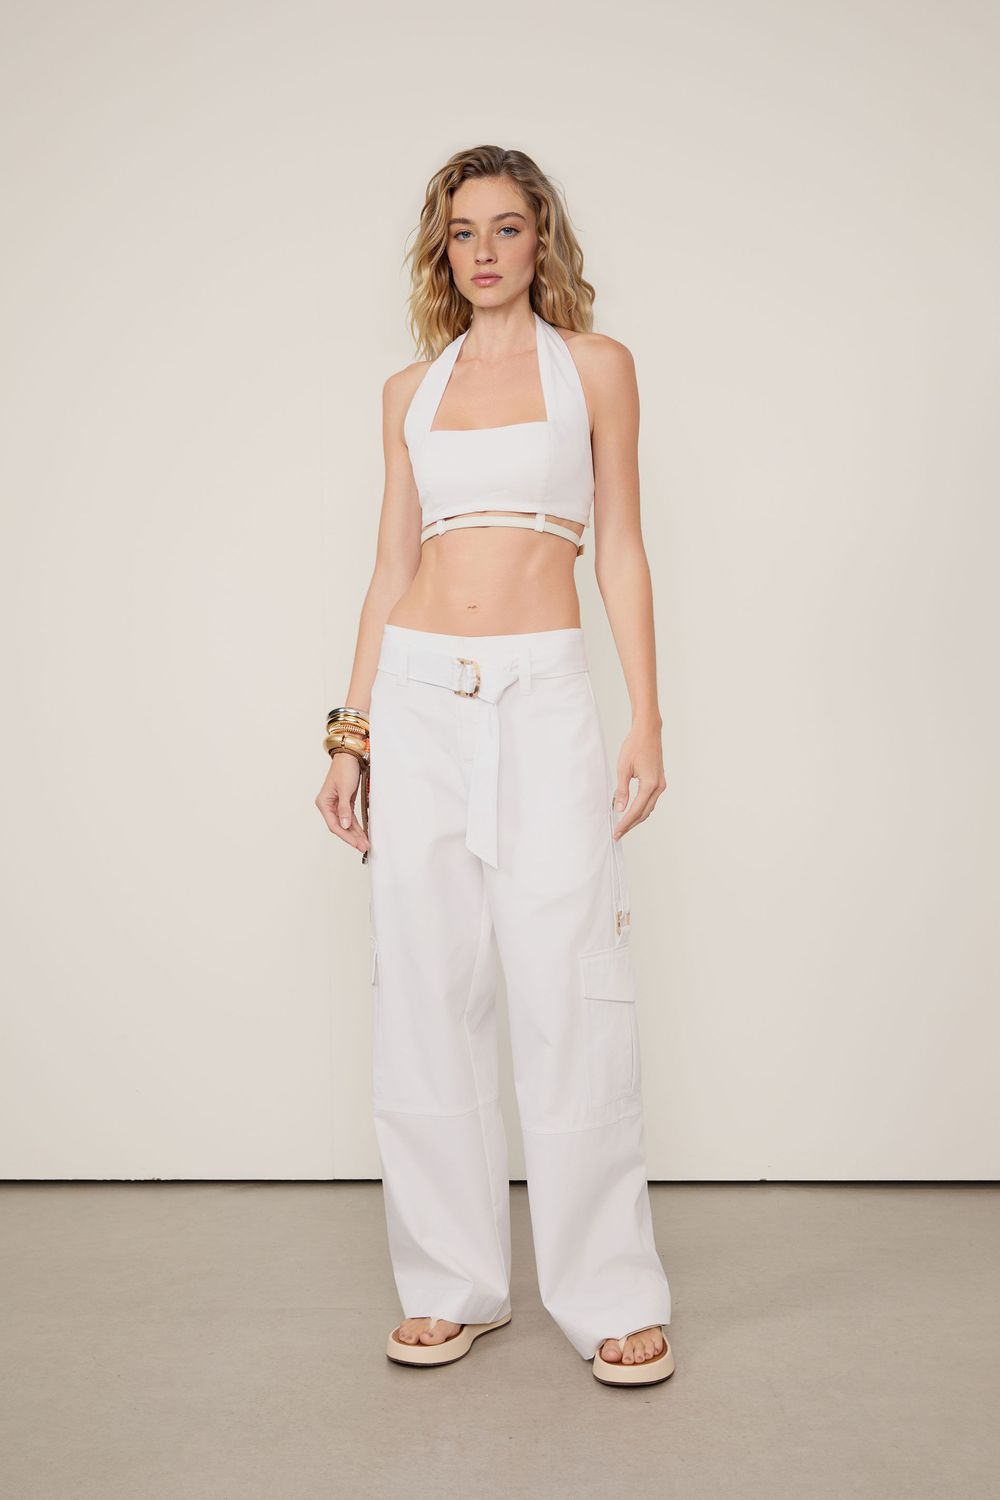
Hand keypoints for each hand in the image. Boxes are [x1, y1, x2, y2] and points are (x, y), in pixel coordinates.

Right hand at [315, 752, 369, 856]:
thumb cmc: (344, 769)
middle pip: (340, 827)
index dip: (346, 836)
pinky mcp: (345, 803)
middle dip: (352, 838)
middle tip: (364, 847)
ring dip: (355, 834)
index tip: (356, 844)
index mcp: (324, 803)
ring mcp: (336, 805)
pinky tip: (362, 834)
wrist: (349, 756)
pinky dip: (356, 827)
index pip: (334, 825)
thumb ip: (344, 809)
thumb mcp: (345, 789)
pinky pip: (350, 818)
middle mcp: (328, 806)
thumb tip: (344, 826)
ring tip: (365, 844)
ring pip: (346, 824)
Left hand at [612, 721, 666, 836]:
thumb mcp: (623, 769)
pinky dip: (641, 808)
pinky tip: (631, 811)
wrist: (648, 732)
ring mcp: (661, 785)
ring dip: (636, 818)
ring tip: (623, 826)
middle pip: (644, 813)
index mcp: (650, 785)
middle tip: (618, 834)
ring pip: (648, 808)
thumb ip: (622, 790)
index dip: (625, 824)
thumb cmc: (635, 746)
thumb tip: (619, 809)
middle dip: (631, 825)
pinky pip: (650, 800)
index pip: (635, 811)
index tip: (616, 833)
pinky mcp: (660, 781)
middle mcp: (659, 787)